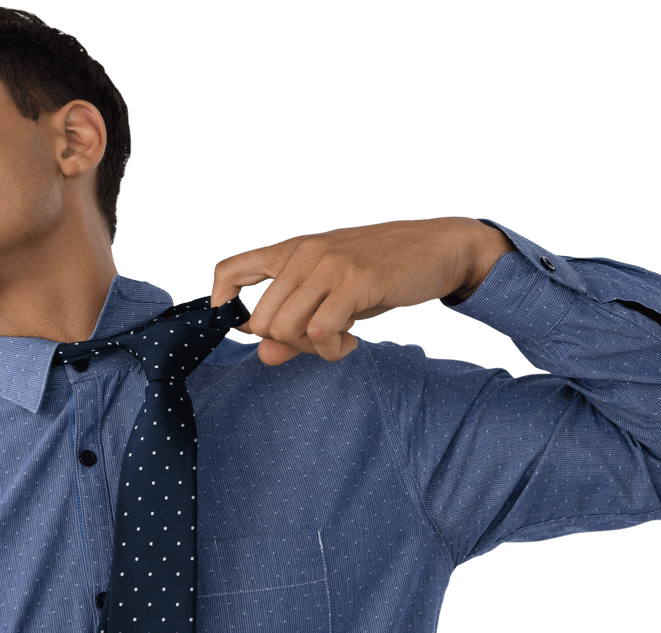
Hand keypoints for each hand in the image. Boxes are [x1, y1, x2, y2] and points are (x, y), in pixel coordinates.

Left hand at [210, 216, 497, 365]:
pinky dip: (333, 349)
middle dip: (286, 344)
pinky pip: (321, 332)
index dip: (222, 303)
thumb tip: (263, 356)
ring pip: (286, 328)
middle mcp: (304, 253)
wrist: (439, 248)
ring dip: (311, 348)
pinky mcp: (356, 281)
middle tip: (317, 341)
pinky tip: (351, 340)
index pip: (231, 270)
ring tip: (337, 340)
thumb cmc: (383, 274)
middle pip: (260, 321)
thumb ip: (295, 324)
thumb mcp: (333, 297)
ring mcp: (329, 265)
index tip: (240, 328)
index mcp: (292, 250)